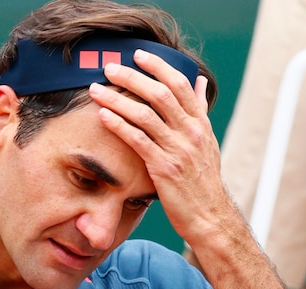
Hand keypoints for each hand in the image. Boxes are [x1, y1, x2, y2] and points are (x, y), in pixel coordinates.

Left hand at [88, 50, 230, 243]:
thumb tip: (200, 82)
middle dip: (132, 77)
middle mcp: (191, 132)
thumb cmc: (203, 180)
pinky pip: (138, 141)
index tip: (138, 56)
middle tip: (110, 67)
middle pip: (160, 94)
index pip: (180, 85)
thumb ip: (200, 111)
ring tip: (96, 90)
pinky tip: (103, 116)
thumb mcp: (207, 141)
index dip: (158, 67)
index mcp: (200, 123)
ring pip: (145, 115)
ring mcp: (178, 149)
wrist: (210, 216)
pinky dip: (119, 125)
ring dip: (117, 99)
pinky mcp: (164, 168)